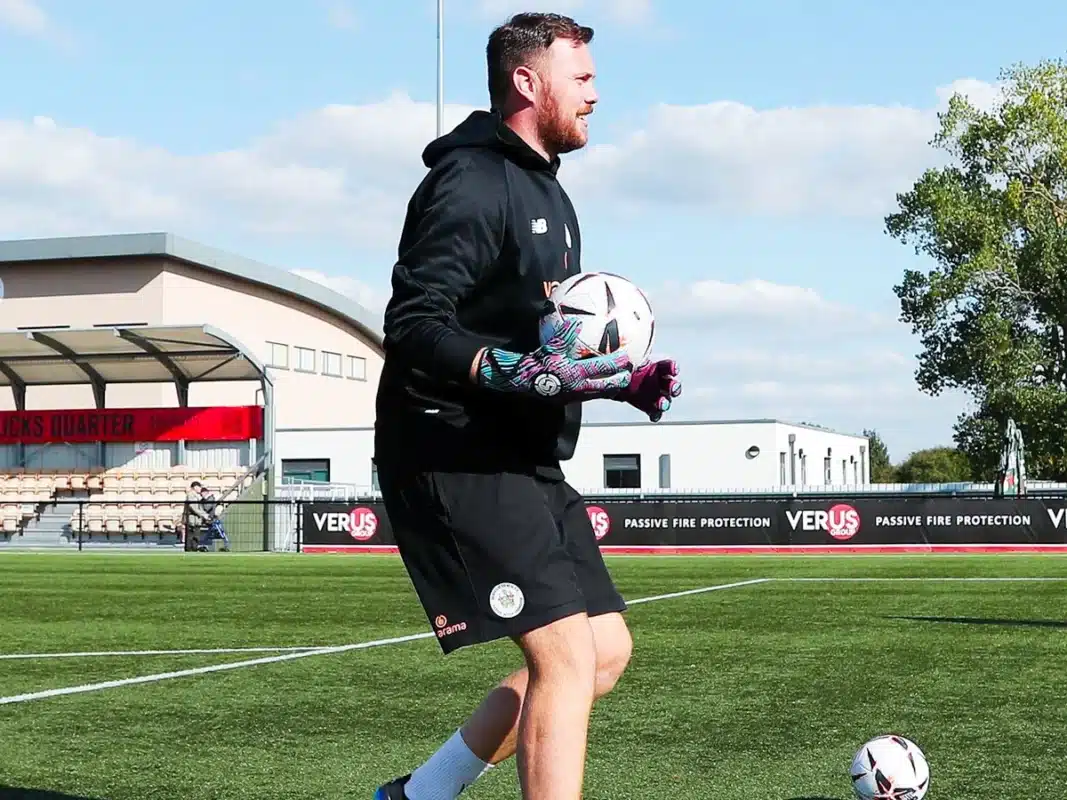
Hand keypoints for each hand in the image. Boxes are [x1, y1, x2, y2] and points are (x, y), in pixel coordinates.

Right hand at [476, 318, 631, 399]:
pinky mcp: (568, 401)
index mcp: (576, 373)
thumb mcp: (550, 346)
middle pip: (606, 386)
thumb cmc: (535, 361)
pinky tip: (597, 384)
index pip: (603, 368)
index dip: (618, 363)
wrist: (521, 381)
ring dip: (610, 387)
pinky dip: (597, 389)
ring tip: (619, 381)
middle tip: (630, 373)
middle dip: (620, 380)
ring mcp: (574, 396)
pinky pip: (588, 395)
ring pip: (599, 393)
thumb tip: (576, 322)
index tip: (629, 357)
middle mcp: (578, 387)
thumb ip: (565, 335)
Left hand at [614, 358, 680, 421]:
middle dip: (674, 387)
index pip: (668, 366)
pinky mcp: (649, 407)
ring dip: (665, 402)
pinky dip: (655, 414)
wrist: (617, 380)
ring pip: (665, 400)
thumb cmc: (624, 366)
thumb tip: (620, 344)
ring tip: (661, 404)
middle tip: (672, 388)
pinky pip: (655, 412)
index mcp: (657, 367)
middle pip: (671, 385)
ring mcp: (656, 395)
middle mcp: (660, 382)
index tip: (674, 370)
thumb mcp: (625, 358)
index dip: (673, 368)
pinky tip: (653, 416)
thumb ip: (627, 354)